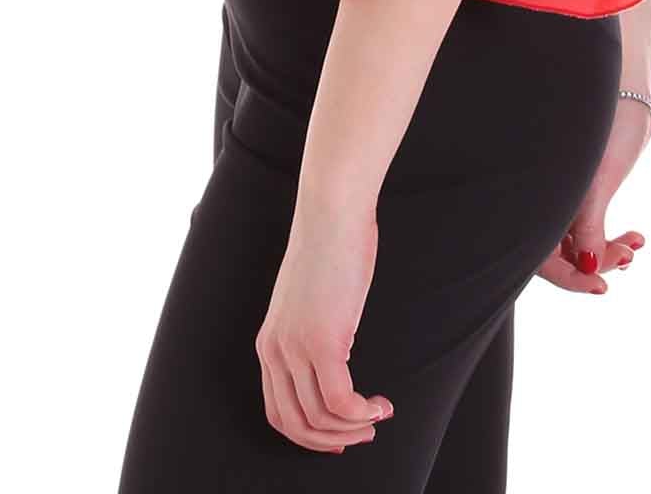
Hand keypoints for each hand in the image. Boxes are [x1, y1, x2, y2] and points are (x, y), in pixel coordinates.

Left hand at [255, 200, 395, 452]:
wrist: (332, 212)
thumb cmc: (330, 247)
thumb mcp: (309, 301)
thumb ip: (311, 333)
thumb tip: (334, 361)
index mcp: (269, 343)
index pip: (278, 412)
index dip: (308, 435)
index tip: (338, 436)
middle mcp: (275, 351)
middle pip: (296, 425)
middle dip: (332, 439)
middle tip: (364, 434)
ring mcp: (296, 348)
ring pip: (322, 418)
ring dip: (355, 427)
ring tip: (378, 416)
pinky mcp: (322, 342)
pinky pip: (342, 402)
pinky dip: (364, 412)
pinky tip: (381, 403)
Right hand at [534, 96, 650, 293]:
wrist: (621, 79)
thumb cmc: (605, 119)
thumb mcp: (597, 178)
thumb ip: (588, 226)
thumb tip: (589, 267)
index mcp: (538, 194)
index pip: (541, 259)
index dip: (570, 279)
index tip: (602, 285)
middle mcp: (544, 195)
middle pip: (558, 254)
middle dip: (595, 263)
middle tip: (628, 256)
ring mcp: (559, 190)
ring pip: (575, 241)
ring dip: (605, 249)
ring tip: (635, 244)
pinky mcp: (577, 184)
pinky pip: (585, 224)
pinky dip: (608, 234)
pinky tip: (633, 237)